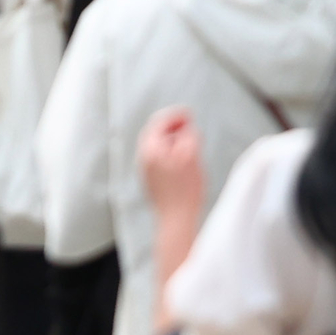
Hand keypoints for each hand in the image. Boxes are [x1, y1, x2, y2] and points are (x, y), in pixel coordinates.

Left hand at [137, 107, 208, 227]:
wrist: (176, 220)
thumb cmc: (185, 189)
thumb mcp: (192, 155)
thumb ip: (188, 135)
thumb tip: (185, 126)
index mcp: (150, 148)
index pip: (160, 121)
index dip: (176, 115)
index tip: (190, 114)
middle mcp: (144, 158)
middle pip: (158, 134)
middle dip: (174, 127)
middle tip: (190, 125)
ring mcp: (147, 171)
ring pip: (160, 147)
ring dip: (174, 141)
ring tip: (190, 142)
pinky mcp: (153, 181)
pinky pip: (161, 159)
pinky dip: (172, 153)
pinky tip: (185, 160)